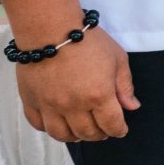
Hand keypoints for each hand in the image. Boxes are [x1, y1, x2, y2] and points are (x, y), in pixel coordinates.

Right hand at [15, 24, 138, 142]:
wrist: (50, 28)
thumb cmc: (88, 41)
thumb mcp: (117, 59)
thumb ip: (125, 86)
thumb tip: (132, 107)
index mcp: (98, 95)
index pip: (112, 125)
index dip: (119, 130)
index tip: (120, 130)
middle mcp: (73, 105)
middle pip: (88, 133)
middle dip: (99, 134)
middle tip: (102, 129)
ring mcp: (49, 105)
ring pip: (62, 135)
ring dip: (75, 136)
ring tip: (81, 130)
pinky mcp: (31, 101)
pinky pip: (39, 125)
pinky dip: (50, 128)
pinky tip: (58, 123)